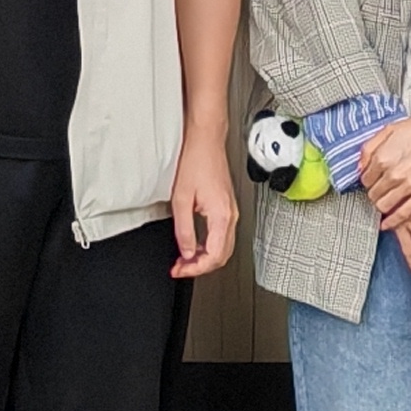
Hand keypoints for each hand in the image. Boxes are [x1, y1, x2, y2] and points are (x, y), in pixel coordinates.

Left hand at [168, 124, 239, 281]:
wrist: (206, 140)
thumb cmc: (196, 161)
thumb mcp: (181, 199)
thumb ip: (184, 229)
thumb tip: (186, 251)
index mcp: (222, 216)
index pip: (214, 256)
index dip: (195, 269)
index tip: (179, 270)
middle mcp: (231, 216)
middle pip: (221, 256)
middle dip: (200, 267)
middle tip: (180, 267)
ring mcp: (231, 212)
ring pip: (223, 247)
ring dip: (204, 257)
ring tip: (184, 259)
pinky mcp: (227, 207)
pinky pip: (222, 235)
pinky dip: (208, 246)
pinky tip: (194, 245)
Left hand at [358, 114, 410, 228]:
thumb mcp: (390, 129)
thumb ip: (370, 148)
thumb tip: (360, 166)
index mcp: (383, 157)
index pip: (365, 179)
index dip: (368, 181)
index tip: (373, 181)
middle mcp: (393, 174)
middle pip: (373, 193)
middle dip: (375, 193)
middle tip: (380, 191)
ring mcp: (409, 186)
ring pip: (384, 205)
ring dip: (382, 205)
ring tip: (386, 201)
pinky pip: (402, 214)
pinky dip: (392, 221)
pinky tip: (388, 223)